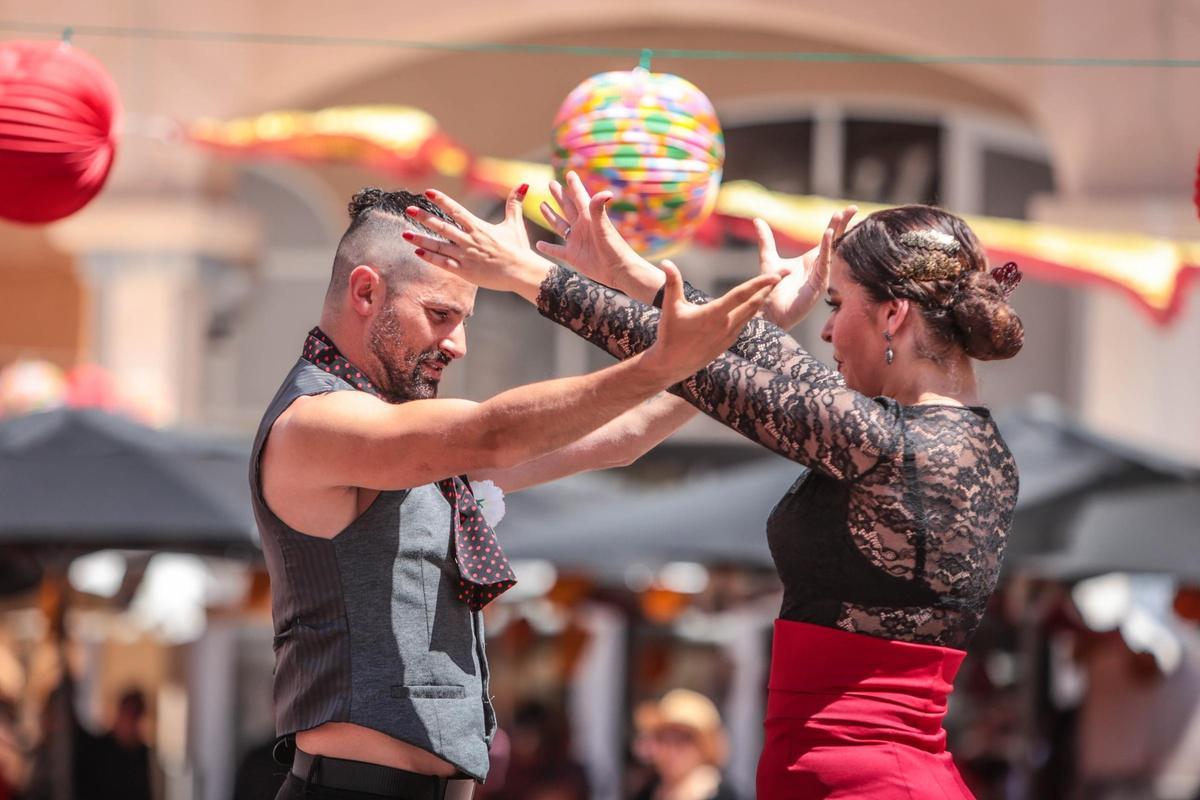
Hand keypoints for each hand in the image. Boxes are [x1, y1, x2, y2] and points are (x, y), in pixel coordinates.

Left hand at [405, 184, 551, 299]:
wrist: (521, 273)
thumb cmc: (518, 249)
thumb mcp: (514, 224)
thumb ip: (514, 203)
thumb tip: (524, 184)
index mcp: (479, 227)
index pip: (456, 211)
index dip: (442, 200)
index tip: (428, 192)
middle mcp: (470, 240)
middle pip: (443, 227)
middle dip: (424, 218)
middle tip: (409, 210)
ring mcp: (466, 256)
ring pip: (439, 246)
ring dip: (421, 240)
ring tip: (405, 233)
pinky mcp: (466, 272)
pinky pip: (444, 264)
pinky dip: (431, 258)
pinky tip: (418, 252)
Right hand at [536, 171, 662, 301]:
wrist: (618, 271)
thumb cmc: (613, 248)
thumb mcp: (604, 227)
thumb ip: (599, 209)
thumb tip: (606, 192)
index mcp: (588, 217)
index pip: (579, 196)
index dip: (574, 184)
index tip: (570, 173)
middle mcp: (581, 227)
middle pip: (567, 207)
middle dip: (559, 195)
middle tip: (551, 183)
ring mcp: (576, 241)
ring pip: (560, 225)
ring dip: (550, 216)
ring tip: (542, 205)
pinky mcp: (573, 256)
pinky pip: (556, 250)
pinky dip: (548, 248)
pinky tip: (538, 244)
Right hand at [640, 260, 781, 382]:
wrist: (671, 365)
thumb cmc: (669, 334)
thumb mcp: (670, 307)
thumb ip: (672, 283)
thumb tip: (665, 262)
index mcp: (714, 314)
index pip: (741, 294)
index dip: (760, 283)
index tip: (775, 275)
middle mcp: (726, 325)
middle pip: (754, 303)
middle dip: (769, 288)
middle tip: (785, 274)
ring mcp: (729, 335)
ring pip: (751, 314)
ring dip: (763, 299)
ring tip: (774, 286)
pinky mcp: (728, 343)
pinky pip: (744, 324)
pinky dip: (752, 312)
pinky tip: (757, 304)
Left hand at [757, 206, 856, 328]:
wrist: (769, 311)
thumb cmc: (771, 289)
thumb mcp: (768, 258)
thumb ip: (766, 239)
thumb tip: (757, 219)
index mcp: (811, 259)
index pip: (828, 238)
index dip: (836, 224)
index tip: (845, 210)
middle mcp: (818, 266)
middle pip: (835, 241)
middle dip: (844, 225)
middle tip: (853, 208)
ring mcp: (820, 275)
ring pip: (831, 250)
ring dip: (836, 233)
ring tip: (840, 215)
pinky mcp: (819, 285)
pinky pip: (824, 264)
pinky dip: (826, 249)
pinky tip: (828, 235)